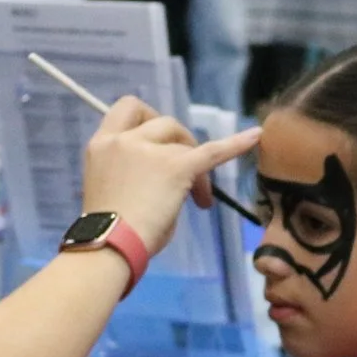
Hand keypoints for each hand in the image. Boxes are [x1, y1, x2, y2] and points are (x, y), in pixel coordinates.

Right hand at [79, 97, 261, 255]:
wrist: (108, 247)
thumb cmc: (107, 232)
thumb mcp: (113, 187)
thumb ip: (136, 172)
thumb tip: (166, 177)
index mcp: (101, 144)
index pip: (128, 110)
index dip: (148, 120)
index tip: (156, 142)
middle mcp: (124, 140)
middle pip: (163, 122)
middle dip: (178, 141)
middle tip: (184, 174)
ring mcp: (149, 150)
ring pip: (185, 142)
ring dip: (194, 164)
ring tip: (198, 200)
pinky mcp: (175, 166)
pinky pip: (212, 151)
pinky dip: (236, 144)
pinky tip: (255, 136)